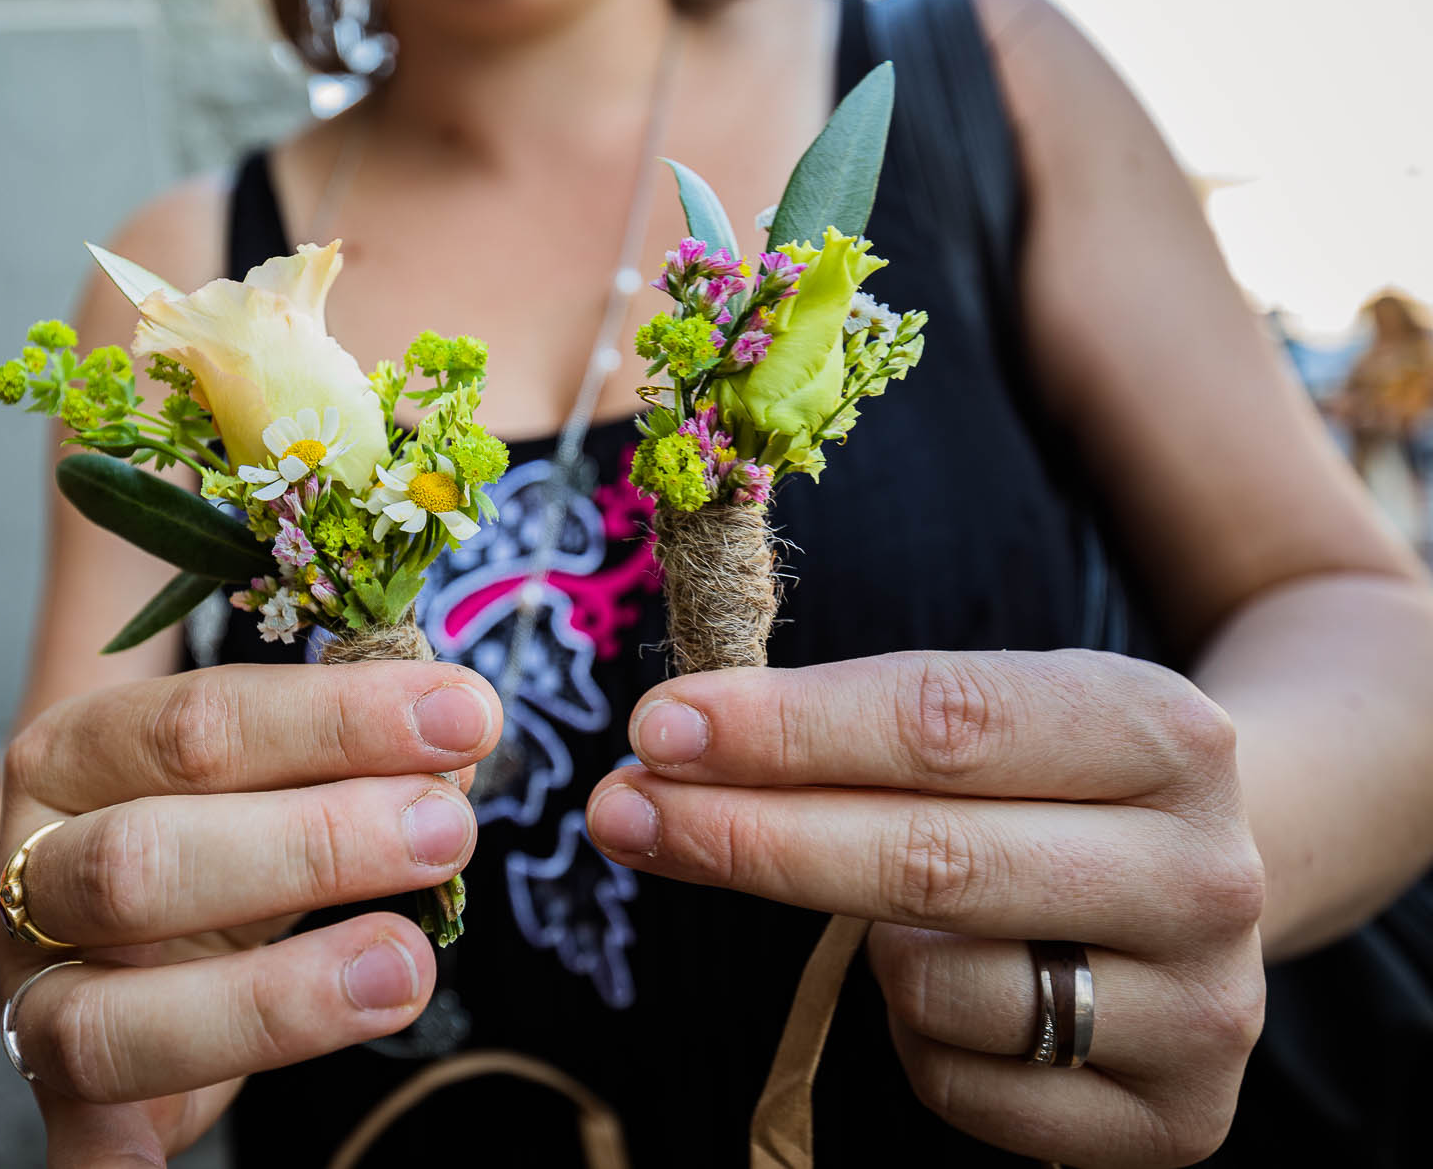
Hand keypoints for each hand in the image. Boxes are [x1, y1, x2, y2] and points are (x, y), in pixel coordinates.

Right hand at [0, 661, 499, 1164]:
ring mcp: (38, 992)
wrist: (89, 916)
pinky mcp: (65, 1100)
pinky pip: (83, 1154)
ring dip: (277, 999)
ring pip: (115, 1017)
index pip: (201, 723)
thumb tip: (458, 751)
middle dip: (314, 844)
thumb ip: (345, 752)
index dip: (339, 720)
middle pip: (143, 860)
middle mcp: (35, 870)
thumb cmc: (208, 815)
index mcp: (77, 753)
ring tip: (409, 965)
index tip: (463, 717)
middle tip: (448, 833)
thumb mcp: (260, 764)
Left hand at [584, 649, 1266, 1167]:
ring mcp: (1205, 1007)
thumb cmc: (1048, 778)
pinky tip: (959, 987)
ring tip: (903, 915)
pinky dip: (918, 1038)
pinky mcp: (1176, 1120)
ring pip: (933, 986)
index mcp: (1159, 731)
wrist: (1215, 874)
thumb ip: (851, 724)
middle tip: (618, 812)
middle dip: (746, 837)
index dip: (784, 730)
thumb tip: (666, 753)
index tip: (658, 728)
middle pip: (926, 861)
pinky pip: (960, 1083)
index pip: (941, 724)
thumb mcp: (990, 711)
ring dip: (863, 951)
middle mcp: (1203, 871)